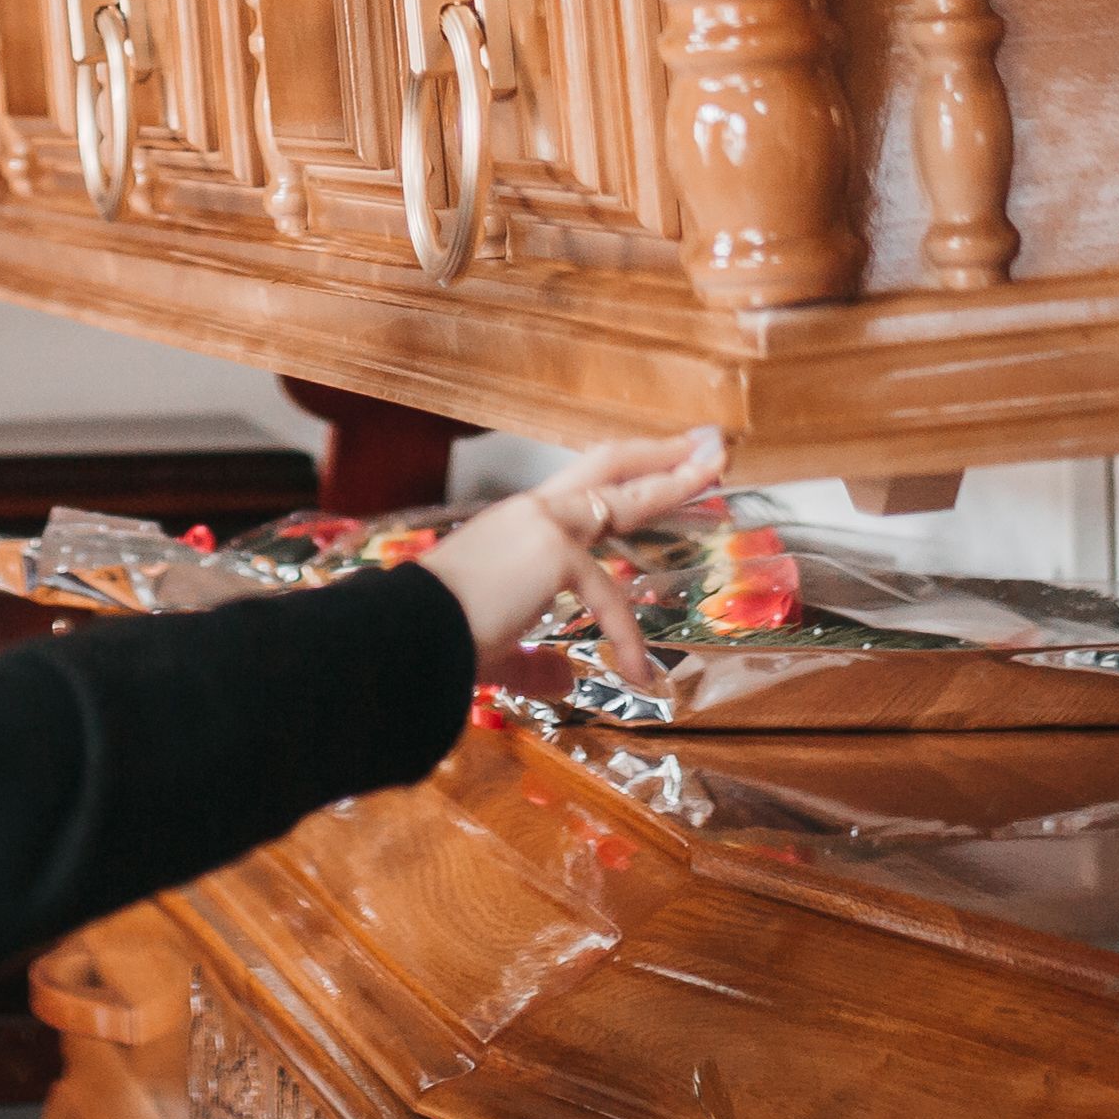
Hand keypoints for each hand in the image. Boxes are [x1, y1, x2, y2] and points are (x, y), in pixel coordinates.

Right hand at [422, 431, 725, 684]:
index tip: (661, 464)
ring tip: (716, 467)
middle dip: (664, 453)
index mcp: (517, 526)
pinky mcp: (551, 552)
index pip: (581, 491)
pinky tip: (639, 672)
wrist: (403, 638)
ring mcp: (542, 524)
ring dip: (675, 480)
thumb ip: (535, 661)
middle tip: (709, 441)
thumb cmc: (436, 639)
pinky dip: (627, 637)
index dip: (625, 476)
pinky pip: (605, 596)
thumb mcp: (497, 649)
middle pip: (610, 463)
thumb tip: (568, 677)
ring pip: (622, 496)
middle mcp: (531, 513)